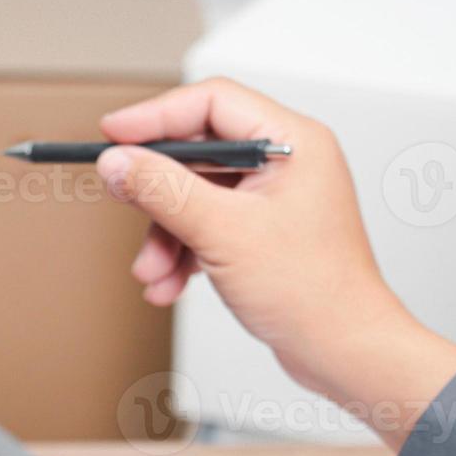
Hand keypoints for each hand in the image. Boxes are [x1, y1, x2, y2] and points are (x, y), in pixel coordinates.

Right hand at [97, 78, 455, 447]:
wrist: (343, 351)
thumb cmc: (312, 292)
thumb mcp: (223, 233)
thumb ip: (163, 190)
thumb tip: (117, 161)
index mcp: (292, 142)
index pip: (211, 103)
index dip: (155, 116)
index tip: (112, 135)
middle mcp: (287, 163)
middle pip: (199, 153)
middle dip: (158, 194)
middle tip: (123, 202)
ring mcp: (275, 199)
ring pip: (198, 196)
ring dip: (166, 234)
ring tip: (152, 272)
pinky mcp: (264, 232)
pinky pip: (209, 226)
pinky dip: (184, 253)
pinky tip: (170, 284)